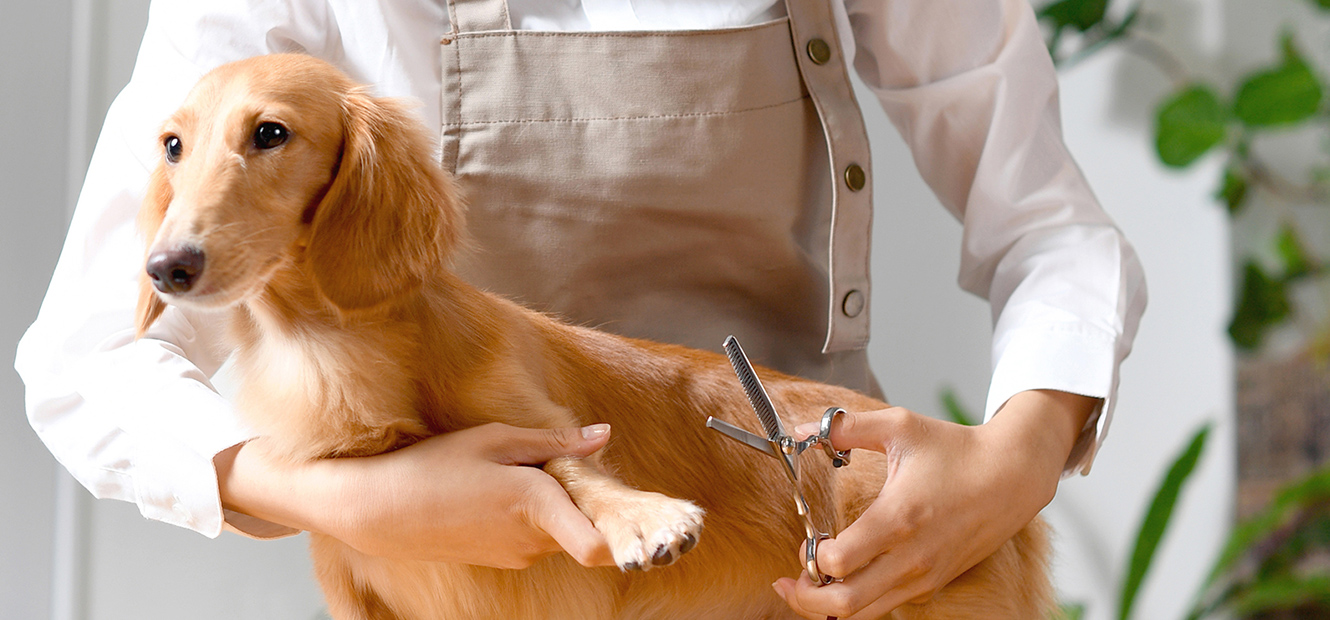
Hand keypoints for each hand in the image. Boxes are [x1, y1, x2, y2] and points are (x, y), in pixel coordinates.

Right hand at [218, 422, 615, 568]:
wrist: (376, 509)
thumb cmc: (433, 466)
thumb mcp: (494, 439)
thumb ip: (554, 442)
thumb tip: (602, 435)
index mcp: (536, 504)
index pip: (598, 545)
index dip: (621, 533)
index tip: (631, 513)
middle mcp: (531, 539)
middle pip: (585, 525)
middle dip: (582, 499)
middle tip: (560, 464)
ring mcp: (515, 554)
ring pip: (560, 530)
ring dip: (555, 506)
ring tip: (518, 473)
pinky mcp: (501, 558)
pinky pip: (535, 537)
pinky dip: (532, 517)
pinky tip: (498, 493)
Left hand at [772, 390, 1095, 618]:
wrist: (1013, 475)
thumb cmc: (956, 450)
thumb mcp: (900, 426)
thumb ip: (847, 427)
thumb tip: (801, 430)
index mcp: (898, 517)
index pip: (840, 561)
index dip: (811, 556)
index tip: (808, 539)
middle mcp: (911, 557)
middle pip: (845, 605)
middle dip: (806, 599)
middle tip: (789, 582)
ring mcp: (924, 576)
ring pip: (865, 614)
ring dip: (830, 605)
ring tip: (813, 582)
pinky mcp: (933, 583)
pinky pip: (887, 606)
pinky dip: (860, 601)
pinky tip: (848, 578)